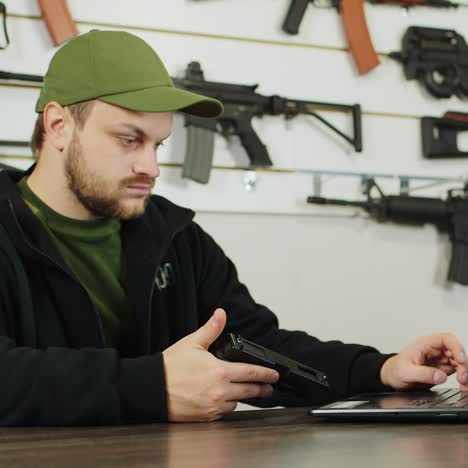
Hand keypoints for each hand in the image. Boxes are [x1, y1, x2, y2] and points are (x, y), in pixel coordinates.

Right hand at [162, 308, 278, 421]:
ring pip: (236, 404)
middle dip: (261, 388)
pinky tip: (225, 400)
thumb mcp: (192, 343)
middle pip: (249, 391)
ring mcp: (212, 406)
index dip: (265, 374)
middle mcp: (219, 392)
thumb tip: (221, 314)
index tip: (274, 375)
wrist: (151, 389)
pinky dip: (226, 406)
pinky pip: (223, 413)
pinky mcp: (205, 417)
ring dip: (242, 397)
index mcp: (219, 372)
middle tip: (269, 387)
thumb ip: (211, 329)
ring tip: (245, 392)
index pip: (250, 373)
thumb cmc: (169, 367)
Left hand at [380, 333, 467, 391]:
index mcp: (424, 344)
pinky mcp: (442, 369)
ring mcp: (439, 359)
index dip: (455, 347)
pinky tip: (462, 386)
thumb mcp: (405, 372)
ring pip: (458, 361)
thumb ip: (422, 373)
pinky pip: (456, 370)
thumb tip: (441, 376)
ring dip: (464, 372)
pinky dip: (462, 378)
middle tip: (463, 378)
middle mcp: (433, 350)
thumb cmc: (395, 370)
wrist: (392, 377)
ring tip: (464, 385)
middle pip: (455, 351)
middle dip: (462, 364)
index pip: (444, 339)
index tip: (460, 360)